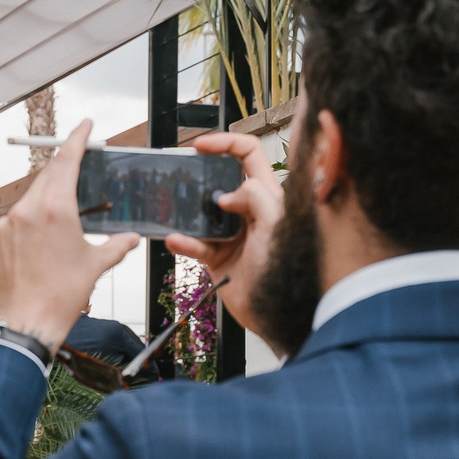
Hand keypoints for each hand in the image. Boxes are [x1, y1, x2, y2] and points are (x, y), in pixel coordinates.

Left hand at [0, 117, 138, 354]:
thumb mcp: (96, 266)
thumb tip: (130, 239)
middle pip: (46, 178)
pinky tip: (36, 247)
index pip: (67, 161)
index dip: (77, 139)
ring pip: (27, 202)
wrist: (27, 324)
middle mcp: (26, 211)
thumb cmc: (62, 297)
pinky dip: (25, 227)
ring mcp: (5, 225)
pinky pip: (11, 224)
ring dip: (43, 204)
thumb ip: (116, 245)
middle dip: (62, 172)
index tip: (84, 125)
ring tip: (58, 227)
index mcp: (56, 210)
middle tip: (76, 168)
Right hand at [168, 132, 283, 349]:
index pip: (249, 155)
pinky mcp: (217, 257)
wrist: (280, 314)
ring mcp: (231, 233)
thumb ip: (255, 198)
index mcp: (268, 195)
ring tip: (170, 210)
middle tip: (178, 176)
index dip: (226, 144)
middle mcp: (248, 210)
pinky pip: (195, 244)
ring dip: (184, 212)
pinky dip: (183, 241)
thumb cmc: (288, 270)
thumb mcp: (276, 224)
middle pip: (219, 180)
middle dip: (198, 176)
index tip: (200, 146)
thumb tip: (225, 195)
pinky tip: (175, 240)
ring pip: (201, 213)